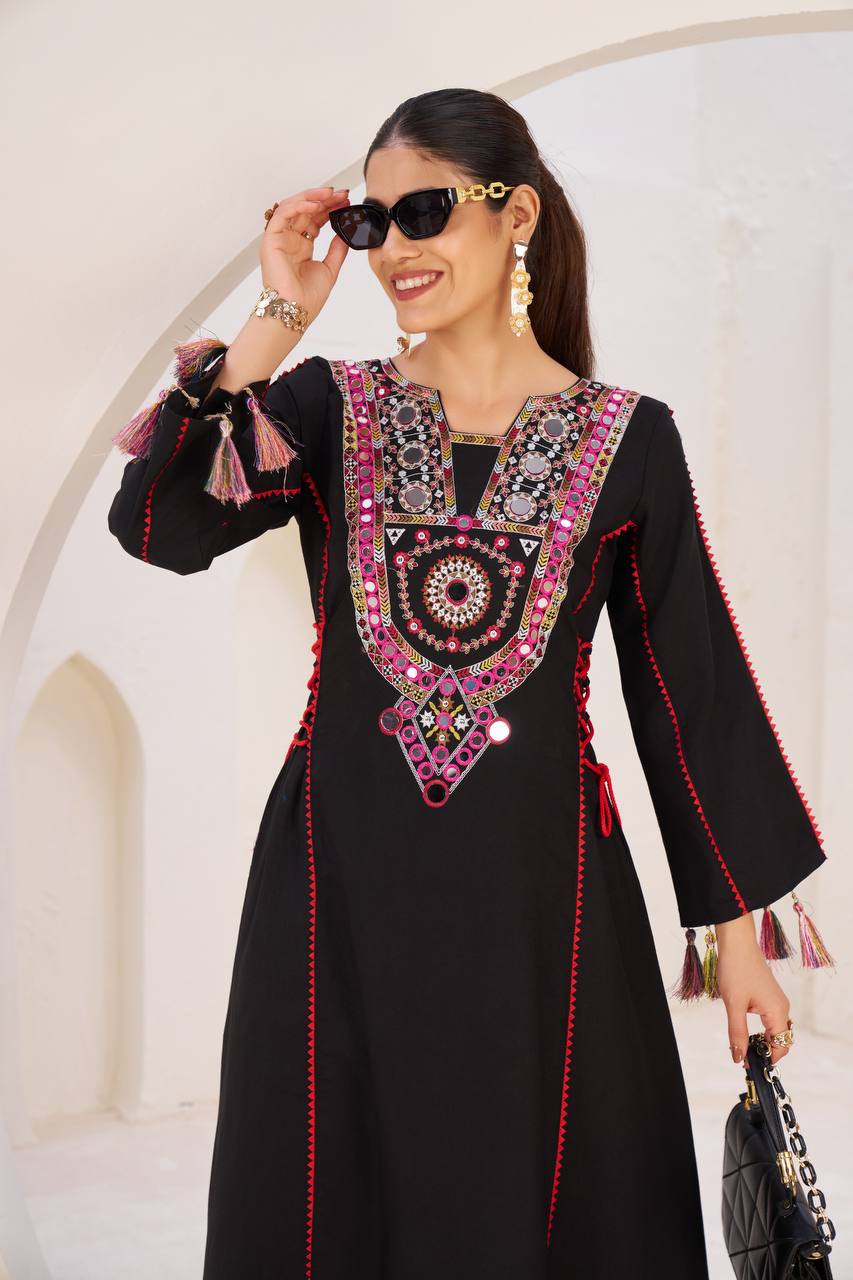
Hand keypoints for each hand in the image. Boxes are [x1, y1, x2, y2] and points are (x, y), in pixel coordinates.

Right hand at [260, 186, 349, 321]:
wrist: (297, 311)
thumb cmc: (308, 298)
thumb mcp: (330, 269)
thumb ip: (337, 250)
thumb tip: (345, 232)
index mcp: (301, 246)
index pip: (315, 219)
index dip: (329, 209)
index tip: (345, 202)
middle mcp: (290, 239)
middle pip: (305, 210)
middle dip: (324, 199)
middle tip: (341, 194)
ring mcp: (280, 238)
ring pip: (293, 207)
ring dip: (312, 197)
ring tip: (330, 193)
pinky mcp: (271, 239)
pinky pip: (283, 214)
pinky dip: (298, 205)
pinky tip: (315, 203)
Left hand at [715, 913, 792, 1065]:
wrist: (737, 943)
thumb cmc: (736, 970)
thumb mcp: (734, 1005)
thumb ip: (737, 1034)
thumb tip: (739, 1059)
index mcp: (778, 1012)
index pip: (781, 1046)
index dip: (767, 1059)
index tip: (749, 1065)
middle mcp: (782, 1007)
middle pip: (780, 1039)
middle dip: (764, 1051)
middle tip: (742, 1056)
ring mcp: (776, 1001)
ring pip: (774, 1029)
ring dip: (761, 1040)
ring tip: (741, 1043)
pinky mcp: (768, 995)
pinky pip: (769, 1019)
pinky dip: (759, 1028)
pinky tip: (743, 1028)